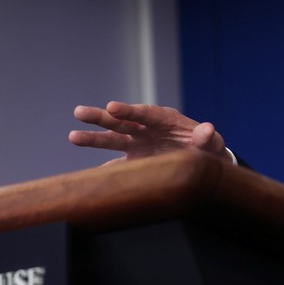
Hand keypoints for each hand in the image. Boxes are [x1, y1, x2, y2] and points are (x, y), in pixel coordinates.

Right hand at [68, 102, 228, 164]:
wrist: (203, 160)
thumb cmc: (208, 147)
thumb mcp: (211, 142)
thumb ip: (207, 137)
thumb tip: (208, 129)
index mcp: (164, 119)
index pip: (144, 113)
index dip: (128, 110)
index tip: (111, 107)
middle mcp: (147, 129)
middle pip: (121, 121)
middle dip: (101, 117)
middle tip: (80, 112)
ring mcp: (139, 144)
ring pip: (113, 139)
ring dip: (94, 138)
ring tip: (73, 136)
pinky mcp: (136, 160)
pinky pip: (117, 165)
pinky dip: (105, 170)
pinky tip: (88, 177)